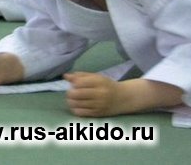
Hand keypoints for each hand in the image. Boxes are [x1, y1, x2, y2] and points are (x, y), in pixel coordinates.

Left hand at [65, 73, 183, 116]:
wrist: (124, 98)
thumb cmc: (107, 85)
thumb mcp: (96, 77)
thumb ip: (80, 76)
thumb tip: (65, 76)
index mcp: (99, 82)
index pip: (79, 83)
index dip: (73, 84)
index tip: (73, 84)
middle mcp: (100, 94)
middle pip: (76, 94)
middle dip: (70, 93)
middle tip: (71, 93)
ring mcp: (99, 105)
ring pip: (77, 104)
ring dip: (71, 102)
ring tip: (72, 99)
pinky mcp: (99, 114)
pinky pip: (81, 113)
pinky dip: (75, 109)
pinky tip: (77, 106)